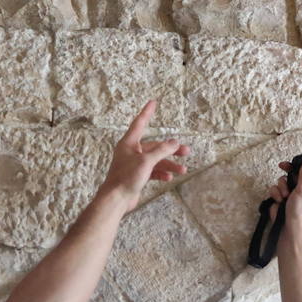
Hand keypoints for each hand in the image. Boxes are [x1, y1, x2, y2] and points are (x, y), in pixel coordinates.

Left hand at [98, 100, 190, 214]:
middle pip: (154, 146)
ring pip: (155, 160)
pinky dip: (161, 173)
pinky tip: (169, 177)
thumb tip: (174, 142)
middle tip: (185, 151)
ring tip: (182, 170)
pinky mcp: (137, 176)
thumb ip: (162, 150)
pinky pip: (152, 171)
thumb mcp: (147, 161)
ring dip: (169, 164)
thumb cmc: (126, 178)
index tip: (153, 102)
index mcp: (129, 143)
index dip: (147, 112)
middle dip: (170, 149)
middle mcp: (131, 151)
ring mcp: (134, 164)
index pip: (140, 123)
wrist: (116, 199)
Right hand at [267, 158, 301, 233]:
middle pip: (292, 173)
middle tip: (282, 166)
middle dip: (287, 174)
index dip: (300, 165)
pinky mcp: (280, 197)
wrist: (288, 226)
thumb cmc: (300, 211)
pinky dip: (276, 194)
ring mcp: (290, 193)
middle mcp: (301, 188)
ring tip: (285, 197)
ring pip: (282, 180)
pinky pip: (275, 188)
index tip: (293, 161)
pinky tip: (279, 201)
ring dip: (282, 187)